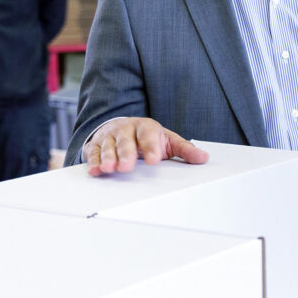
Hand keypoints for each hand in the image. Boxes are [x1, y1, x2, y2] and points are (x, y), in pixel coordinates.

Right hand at [83, 117, 209, 175]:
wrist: (122, 127)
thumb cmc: (148, 137)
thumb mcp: (168, 141)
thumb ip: (185, 149)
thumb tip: (204, 158)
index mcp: (146, 127)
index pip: (148, 136)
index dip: (151, 148)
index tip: (154, 160)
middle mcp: (126, 130)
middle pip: (126, 142)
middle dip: (126, 154)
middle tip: (126, 167)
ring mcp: (110, 137)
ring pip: (108, 147)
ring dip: (108, 158)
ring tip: (109, 168)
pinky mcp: (96, 145)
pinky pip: (93, 153)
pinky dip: (93, 162)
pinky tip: (95, 170)